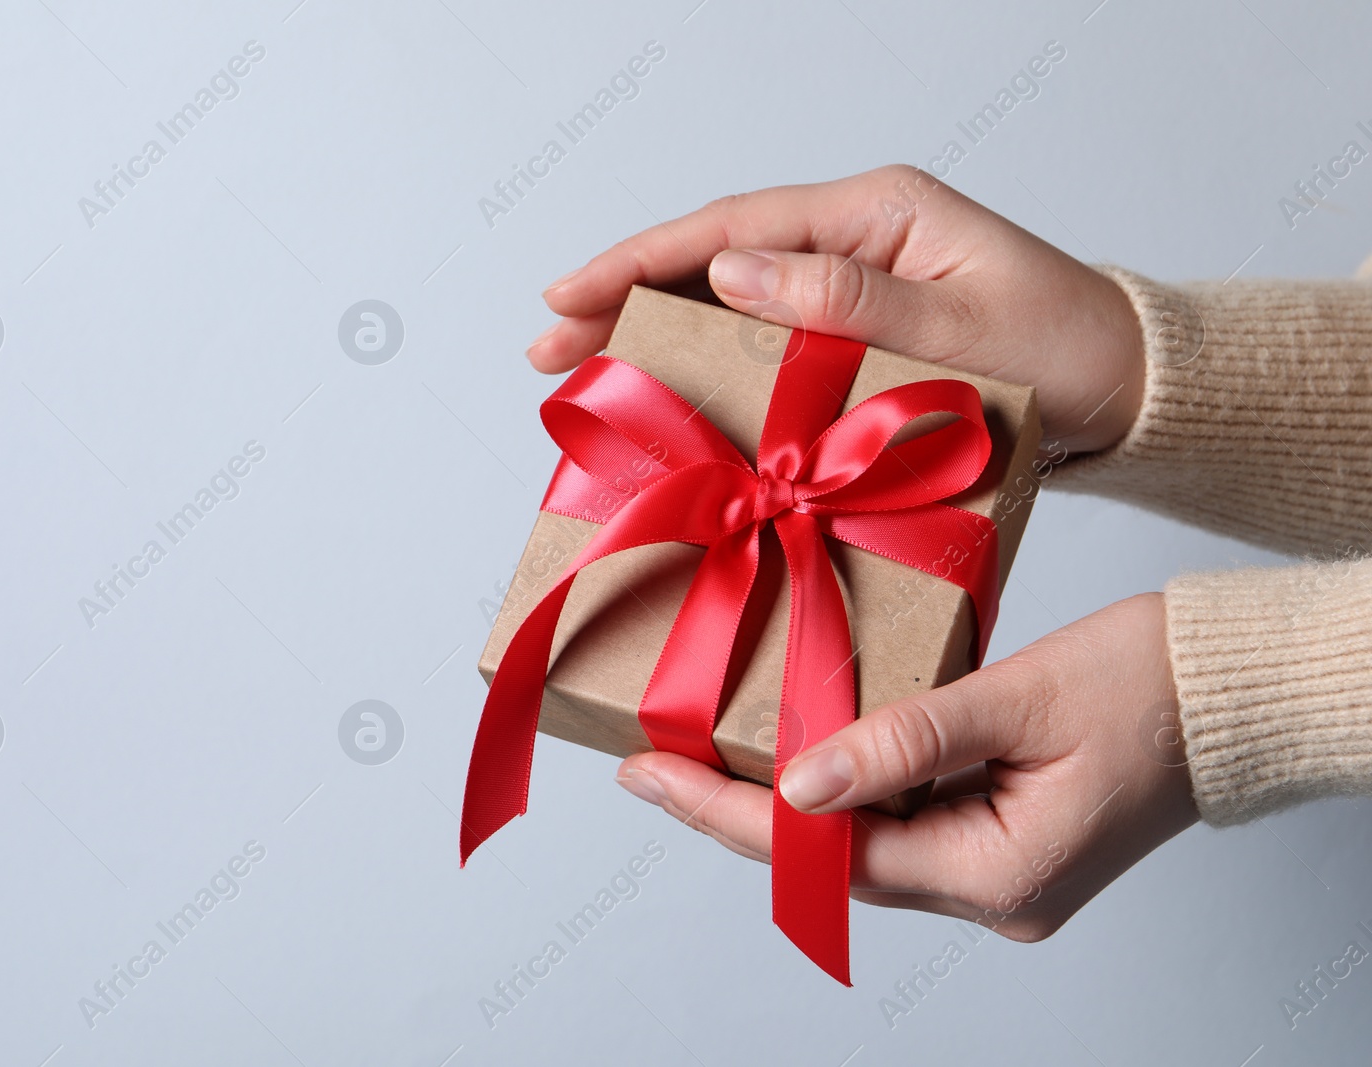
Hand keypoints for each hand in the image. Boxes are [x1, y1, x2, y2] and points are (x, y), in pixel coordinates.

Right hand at [532, 165, 1144, 452]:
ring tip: (580, 367)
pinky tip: (668, 387)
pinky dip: (711, 361)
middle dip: (625, 297)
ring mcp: (855, 284)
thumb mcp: (965, 330)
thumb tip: (735, 274)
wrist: (1129, 393)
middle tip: (546, 344)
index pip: (735, 229)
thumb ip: (850, 302)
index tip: (569, 292)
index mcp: (879, 213)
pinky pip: (767, 340)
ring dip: (655, 332)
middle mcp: (856, 238)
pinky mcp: (859, 332)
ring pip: (731, 300)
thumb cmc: (1066, 354)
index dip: (643, 260)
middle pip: (715, 262)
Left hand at [615, 593, 1197, 940]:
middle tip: (648, 766)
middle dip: (738, 814)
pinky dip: (843, 791)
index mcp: (1000, 875)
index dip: (730, 815)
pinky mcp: (1002, 840)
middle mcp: (994, 895)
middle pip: (836, 863)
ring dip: (784, 805)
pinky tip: (791, 752)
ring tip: (696, 758)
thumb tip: (799, 783)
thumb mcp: (1018, 698)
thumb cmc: (1152, 683)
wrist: (1235, 688)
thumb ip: (906, 743)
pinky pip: (902, 824)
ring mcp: (999, 873)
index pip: (831, 856)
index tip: (650, 775)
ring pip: (864, 846)